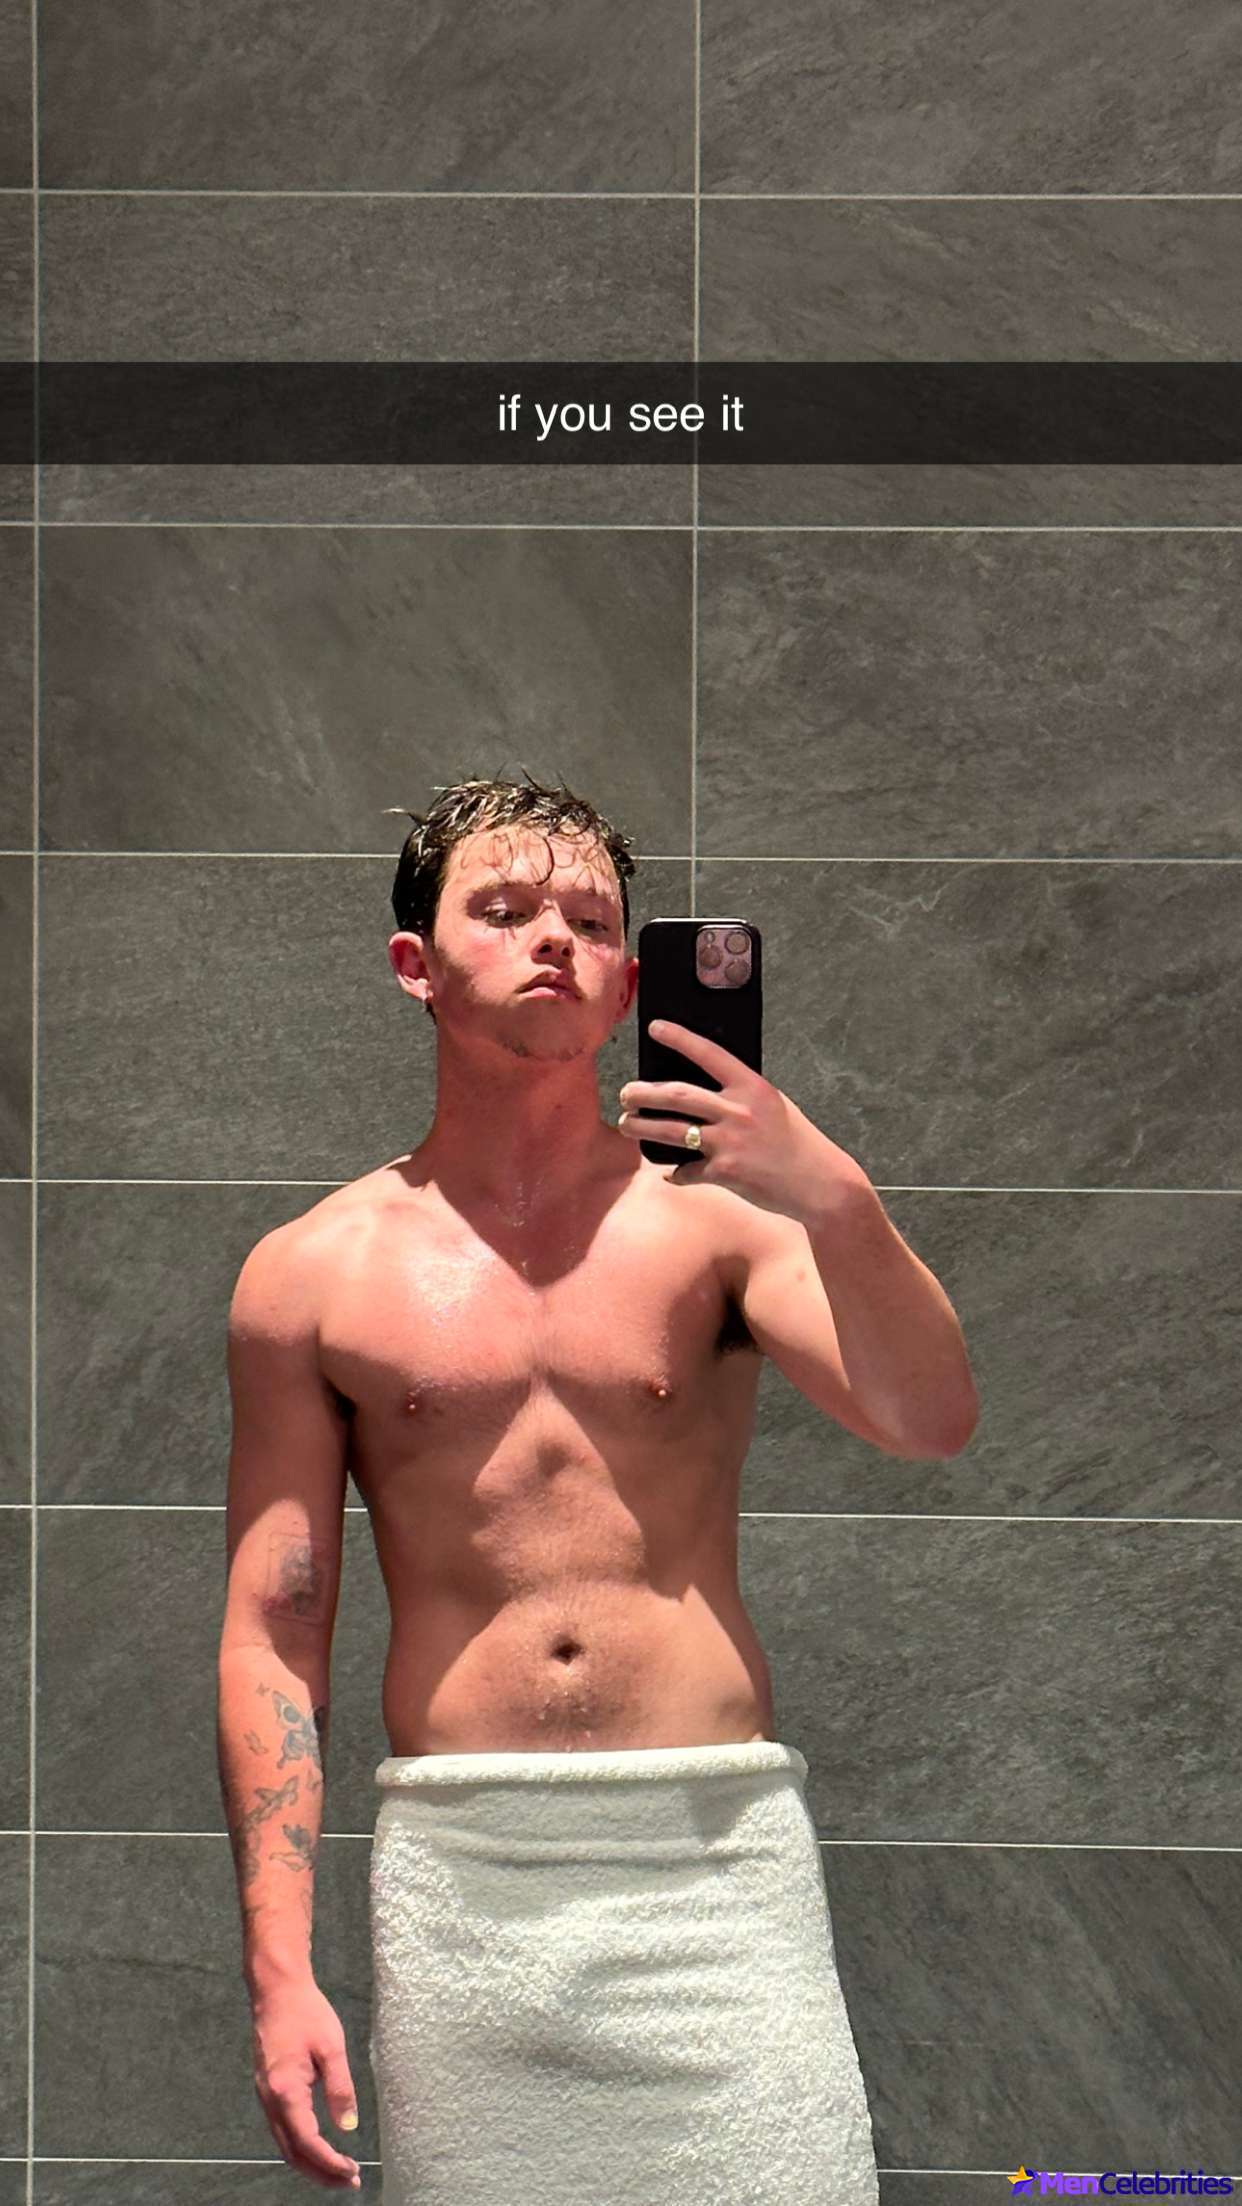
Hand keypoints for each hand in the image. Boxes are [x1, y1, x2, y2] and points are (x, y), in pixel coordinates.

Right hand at [250, 1978, 361, 2188]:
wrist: (276, 1989)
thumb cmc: (306, 2012)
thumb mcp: (331, 2046)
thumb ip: (340, 2087)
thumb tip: (348, 2126)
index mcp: (285, 2090)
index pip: (307, 2141)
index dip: (329, 2163)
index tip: (351, 2172)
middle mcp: (270, 2100)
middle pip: (292, 2152)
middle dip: (319, 2172)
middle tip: (348, 2181)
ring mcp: (265, 2096)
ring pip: (285, 2144)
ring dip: (310, 2162)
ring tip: (338, 2170)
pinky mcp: (268, 2090)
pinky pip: (282, 2129)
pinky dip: (300, 2146)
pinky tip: (318, 2147)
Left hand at [617, 1017, 864, 1221]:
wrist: (819, 1183)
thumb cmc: (797, 1143)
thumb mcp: (775, 1105)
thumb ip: (743, 1095)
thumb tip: (709, 1088)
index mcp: (752, 1087)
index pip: (710, 1054)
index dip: (680, 1039)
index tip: (656, 1028)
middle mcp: (739, 1111)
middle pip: (679, 1094)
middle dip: (644, 1092)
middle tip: (626, 1092)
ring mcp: (730, 1142)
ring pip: (673, 1131)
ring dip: (643, 1127)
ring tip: (626, 1123)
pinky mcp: (725, 1172)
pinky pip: (688, 1171)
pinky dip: (676, 1173)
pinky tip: (670, 1173)